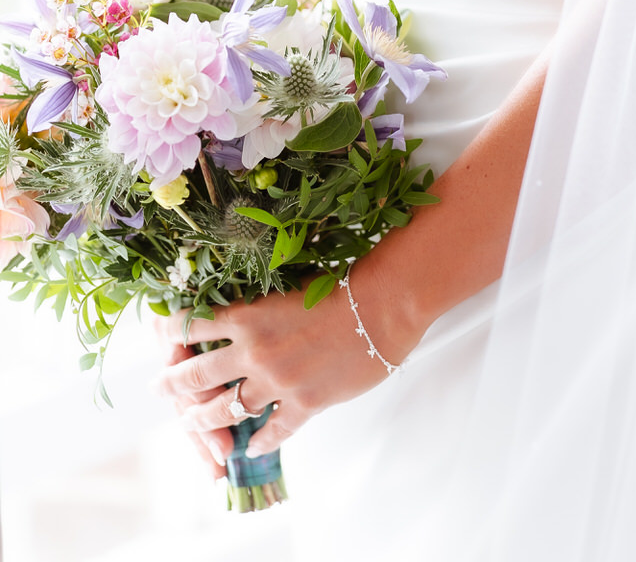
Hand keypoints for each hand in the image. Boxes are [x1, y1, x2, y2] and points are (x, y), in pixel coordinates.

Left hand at [156, 271, 419, 470]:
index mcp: (249, 316)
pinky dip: (260, 442)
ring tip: (191, 421)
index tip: (158, 336)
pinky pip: (274, 431)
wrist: (382, 304)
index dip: (170, 332)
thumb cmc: (342, 283)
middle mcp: (255, 352)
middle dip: (172, 383)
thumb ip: (260, 303)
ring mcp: (278, 382)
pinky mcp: (305, 404)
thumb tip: (238, 310)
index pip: (192, 327)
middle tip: (157, 388)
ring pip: (227, 409)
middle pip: (198, 375)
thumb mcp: (289, 284)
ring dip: (204, 418)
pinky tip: (252, 447)